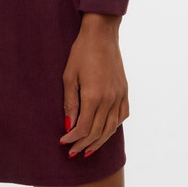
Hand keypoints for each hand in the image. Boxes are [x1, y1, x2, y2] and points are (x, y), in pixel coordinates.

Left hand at [58, 13, 128, 157]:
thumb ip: (70, 103)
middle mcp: (109, 99)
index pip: (84, 128)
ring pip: (111, 128)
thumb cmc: (81, 52)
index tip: (63, 142)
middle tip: (72, 152)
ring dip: (99, 141)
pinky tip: (106, 131)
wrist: (102, 34)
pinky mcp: (125, 90)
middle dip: (83, 145)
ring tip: (88, 149)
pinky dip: (114, 127)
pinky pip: (122, 115)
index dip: (72, 139)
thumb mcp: (69, 76)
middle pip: (97, 132)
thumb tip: (68, 125)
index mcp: (93, 96)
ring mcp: (119, 95)